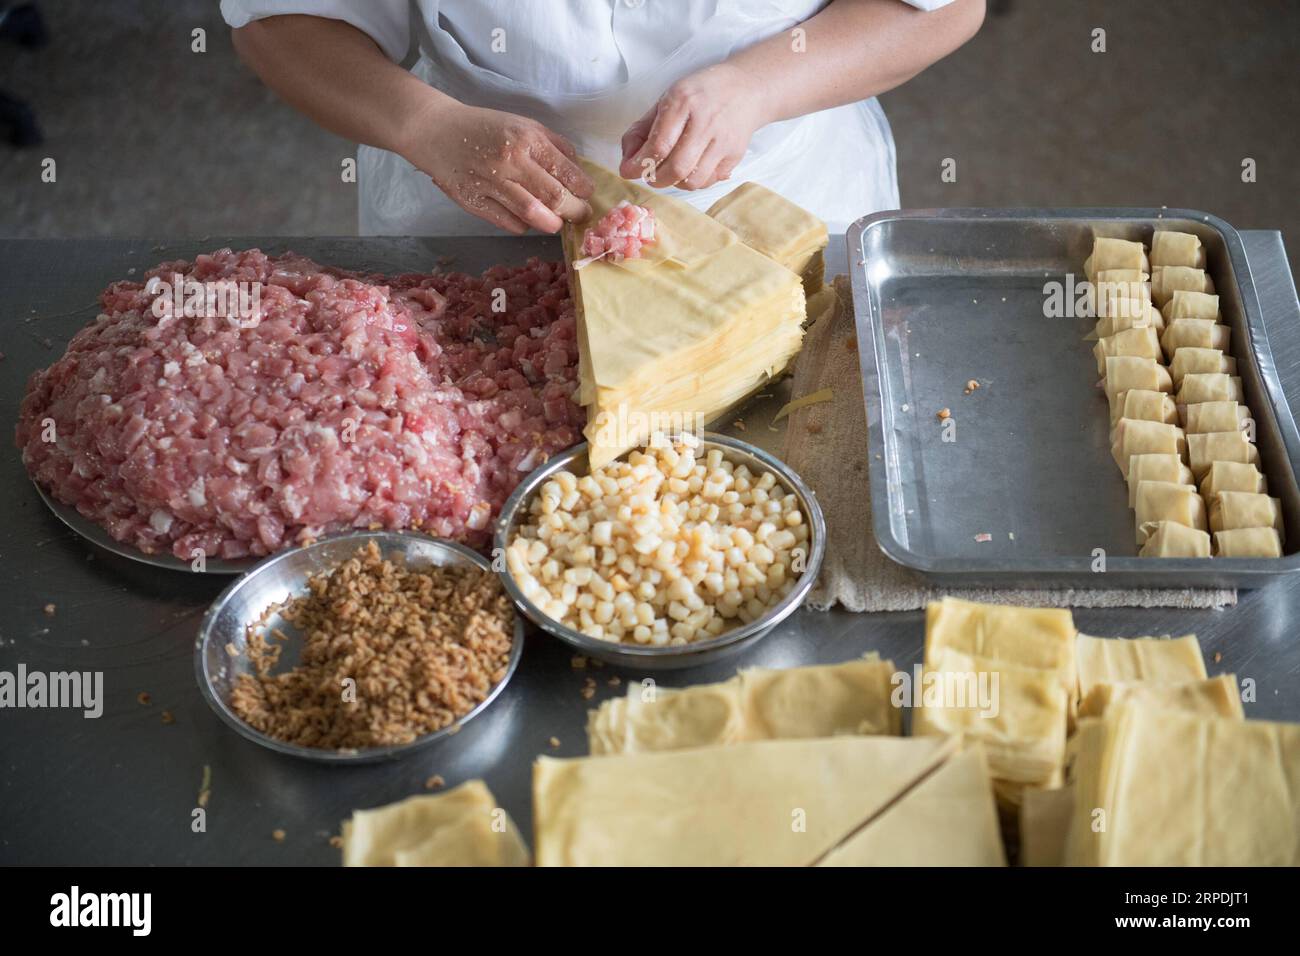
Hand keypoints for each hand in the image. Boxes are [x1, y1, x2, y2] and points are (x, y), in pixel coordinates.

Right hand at [401, 101, 593, 234]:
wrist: (437, 132)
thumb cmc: (486, 128)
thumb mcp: (524, 124)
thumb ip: (554, 145)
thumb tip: (579, 172)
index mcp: (526, 139)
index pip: (566, 172)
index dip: (583, 189)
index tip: (587, 194)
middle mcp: (510, 162)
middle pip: (554, 198)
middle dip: (575, 211)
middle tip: (581, 215)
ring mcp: (491, 184)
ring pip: (533, 215)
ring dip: (552, 224)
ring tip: (558, 222)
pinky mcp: (475, 203)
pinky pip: (510, 223)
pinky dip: (524, 225)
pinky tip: (527, 218)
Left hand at [619, 62, 771, 190]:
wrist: (747, 89)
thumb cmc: (700, 94)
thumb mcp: (668, 100)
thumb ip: (643, 129)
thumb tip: (627, 162)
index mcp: (683, 101)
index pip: (659, 145)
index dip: (639, 164)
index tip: (628, 170)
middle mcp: (705, 121)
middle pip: (676, 167)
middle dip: (655, 179)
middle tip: (649, 175)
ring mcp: (723, 140)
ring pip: (693, 180)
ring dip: (674, 184)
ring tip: (670, 172)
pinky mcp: (735, 154)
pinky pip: (708, 181)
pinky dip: (693, 181)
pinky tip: (690, 168)